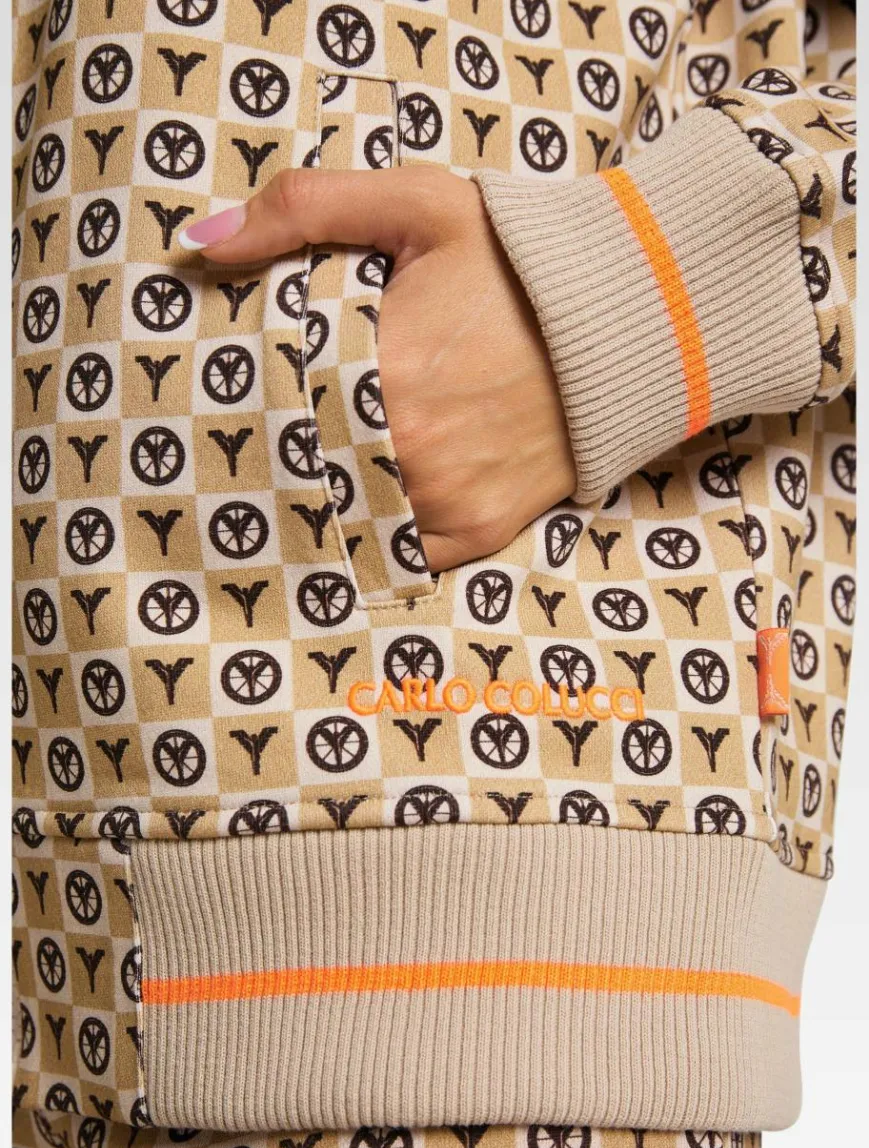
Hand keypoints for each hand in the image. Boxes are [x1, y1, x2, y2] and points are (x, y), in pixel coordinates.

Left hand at [179, 168, 576, 572]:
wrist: (636, 316)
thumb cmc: (520, 262)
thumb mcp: (418, 205)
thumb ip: (304, 208)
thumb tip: (204, 242)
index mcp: (384, 379)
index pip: (275, 411)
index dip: (249, 406)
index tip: (236, 396)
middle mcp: (412, 456)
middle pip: (306, 468)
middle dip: (280, 451)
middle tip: (257, 436)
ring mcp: (448, 502)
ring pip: (348, 514)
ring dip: (325, 493)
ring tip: (311, 461)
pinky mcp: (480, 531)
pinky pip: (400, 551)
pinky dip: (377, 530)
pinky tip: (367, 496)